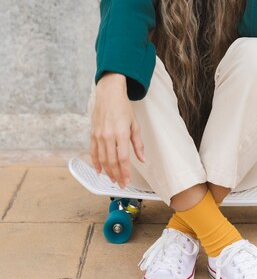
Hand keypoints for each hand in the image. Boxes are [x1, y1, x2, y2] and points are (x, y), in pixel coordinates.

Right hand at [90, 73, 145, 187]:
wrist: (109, 94)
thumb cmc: (123, 107)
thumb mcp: (135, 124)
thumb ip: (138, 143)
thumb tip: (142, 159)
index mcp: (121, 133)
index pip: (123, 158)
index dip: (125, 172)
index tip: (127, 180)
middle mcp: (108, 136)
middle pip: (112, 161)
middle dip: (117, 175)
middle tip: (121, 184)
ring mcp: (99, 135)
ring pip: (102, 159)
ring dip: (107, 172)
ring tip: (113, 180)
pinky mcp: (92, 134)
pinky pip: (93, 152)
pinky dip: (96, 163)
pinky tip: (99, 171)